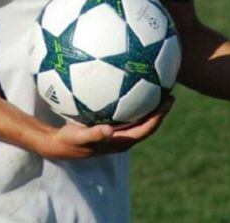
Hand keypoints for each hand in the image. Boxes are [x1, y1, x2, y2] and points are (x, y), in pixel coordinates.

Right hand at [37, 96, 174, 159]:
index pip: (147, 129)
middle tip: (170, 92)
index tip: (169, 101)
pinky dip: (134, 102)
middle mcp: (123, 138)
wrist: (59, 145)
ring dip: (150, 107)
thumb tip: (109, 130)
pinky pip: (128, 114)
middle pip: (148, 124)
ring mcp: (118, 133)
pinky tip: (131, 85)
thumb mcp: (79, 137)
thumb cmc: (70, 141)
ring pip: (140, 120)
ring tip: (157, 87)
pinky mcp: (111, 127)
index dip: (160, 117)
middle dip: (160, 110)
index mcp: (121, 142)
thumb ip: (94, 134)